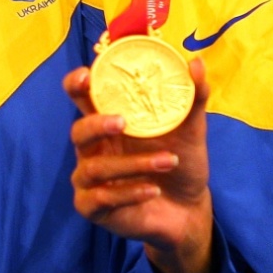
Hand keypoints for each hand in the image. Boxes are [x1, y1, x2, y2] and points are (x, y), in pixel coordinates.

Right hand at [66, 59, 215, 272]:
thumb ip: (192, 97)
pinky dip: (128, 192)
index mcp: (107, 123)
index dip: (76, 84)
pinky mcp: (93, 208)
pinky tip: (153, 189)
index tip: (87, 75)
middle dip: (96, 125)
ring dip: (132, 164)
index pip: (80, 98)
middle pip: (78, 131)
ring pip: (94, 168)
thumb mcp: (191, 130)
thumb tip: (197, 62)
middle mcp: (93, 149)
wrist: (189, 210)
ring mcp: (89, 180)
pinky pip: (101, 198)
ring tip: (168, 161)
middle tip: (122, 122)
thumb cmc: (181, 164)